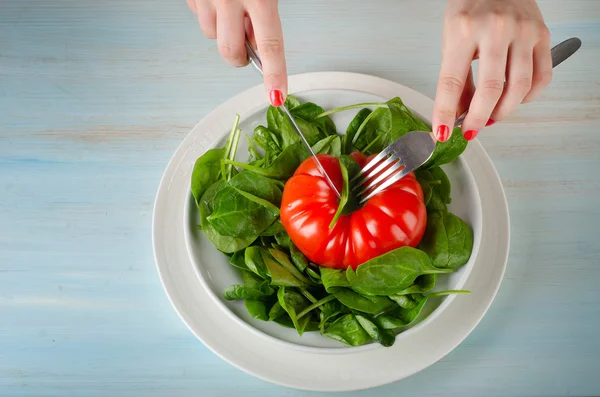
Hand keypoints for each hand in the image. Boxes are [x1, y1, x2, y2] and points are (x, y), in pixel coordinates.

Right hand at [186, 0, 287, 105]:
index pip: (270, 46)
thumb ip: (263, 14)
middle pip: (231, 52)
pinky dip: (208, 13)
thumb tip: (254, 42)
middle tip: (246, 45)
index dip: (274, 75)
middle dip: (239, 57)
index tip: (277, 96)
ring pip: (210, 35)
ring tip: (229, 7)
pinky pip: (197, 16)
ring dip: (221, 31)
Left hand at [433, 0, 551, 140]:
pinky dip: (528, 96)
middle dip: (479, 118)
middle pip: (490, 89)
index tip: (443, 132)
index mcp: (464, 30)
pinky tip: (514, 98)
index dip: (446, 113)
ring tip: (492, 116)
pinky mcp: (543, 34)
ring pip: (519, 87)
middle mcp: (495, 29)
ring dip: (504, 111)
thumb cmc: (470, 8)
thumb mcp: (452, 39)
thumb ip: (457, 77)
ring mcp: (523, 31)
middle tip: (471, 129)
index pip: (451, 82)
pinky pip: (541, 77)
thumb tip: (458, 113)